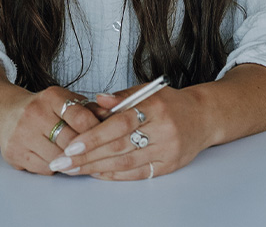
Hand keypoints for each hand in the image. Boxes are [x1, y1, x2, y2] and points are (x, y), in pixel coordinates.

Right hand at [0, 86, 101, 174]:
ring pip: (59, 159)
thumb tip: (112, 116)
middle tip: (95, 153)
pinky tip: (56, 159)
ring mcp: (22, 134)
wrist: (6, 113)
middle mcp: (34, 113)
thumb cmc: (43, 108)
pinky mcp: (14, 153)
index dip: (96, 130)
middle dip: (84, 149)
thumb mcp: (64, 100)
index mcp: (51, 97)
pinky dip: (55, 167)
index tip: (105, 137)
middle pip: (71, 142)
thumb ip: (87, 109)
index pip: (80, 117)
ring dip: (70, 161)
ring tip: (75, 156)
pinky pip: (45, 169)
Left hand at [48, 83, 212, 180]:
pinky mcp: (169, 165)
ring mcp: (167, 149)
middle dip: (87, 156)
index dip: (94, 136)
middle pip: (119, 146)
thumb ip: (121, 97)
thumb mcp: (148, 91)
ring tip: (73, 170)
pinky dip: (116, 175)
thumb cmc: (170, 102)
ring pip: (126, 162)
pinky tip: (97, 174)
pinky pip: (139, 173)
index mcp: (154, 106)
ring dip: (97, 168)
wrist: (203, 117)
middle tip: (62, 163)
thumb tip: (96, 101)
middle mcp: (162, 129)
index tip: (70, 146)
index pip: (119, 123)